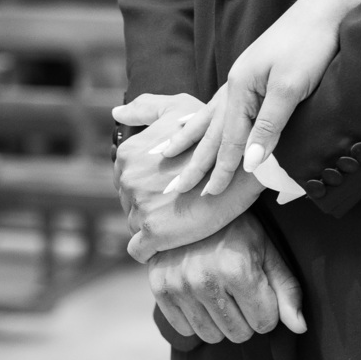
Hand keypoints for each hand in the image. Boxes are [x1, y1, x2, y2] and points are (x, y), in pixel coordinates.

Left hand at [112, 93, 265, 261]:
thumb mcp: (179, 109)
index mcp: (128, 154)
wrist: (244, 168)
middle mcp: (128, 179)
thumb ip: (145, 108)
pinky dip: (150, 250)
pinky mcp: (154, 233)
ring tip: (180, 220)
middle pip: (128, 202)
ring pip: (134, 224)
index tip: (171, 184)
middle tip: (178, 203)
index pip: (125, 178)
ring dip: (153, 225)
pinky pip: (139, 251)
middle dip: (149, 204)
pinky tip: (168, 244)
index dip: (149, 182)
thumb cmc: (213, 134)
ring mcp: (139, 207)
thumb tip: (116, 112)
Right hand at [149, 213, 305, 342]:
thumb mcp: (268, 253)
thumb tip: (299, 328)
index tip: (260, 289)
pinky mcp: (159, 288)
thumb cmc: (239, 231)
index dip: (267, 309)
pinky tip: (199, 294)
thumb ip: (287, 291)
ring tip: (220, 293)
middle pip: (238, 335)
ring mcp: (178, 285)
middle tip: (239, 291)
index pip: (265, 323)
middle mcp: (205, 280)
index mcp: (237, 269)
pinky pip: (184, 329)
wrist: (193, 207)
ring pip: (211, 337)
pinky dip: (195, 318)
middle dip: (245, 318)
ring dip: (220, 321)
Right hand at [158, 0, 344, 195]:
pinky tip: (198, 120)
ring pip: (211, 117)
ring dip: (191, 139)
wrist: (324, 9)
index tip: (207, 195)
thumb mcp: (291, 89)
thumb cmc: (310, 46)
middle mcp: (235, 84)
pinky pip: (221, 104)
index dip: (219, 170)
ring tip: (167, 152)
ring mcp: (242, 77)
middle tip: (174, 188)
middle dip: (194, 162)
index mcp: (241, 89)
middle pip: (211, 132)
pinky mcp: (253, 73)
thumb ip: (270, 126)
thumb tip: (250, 162)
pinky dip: (205, 118)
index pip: (229, 141)